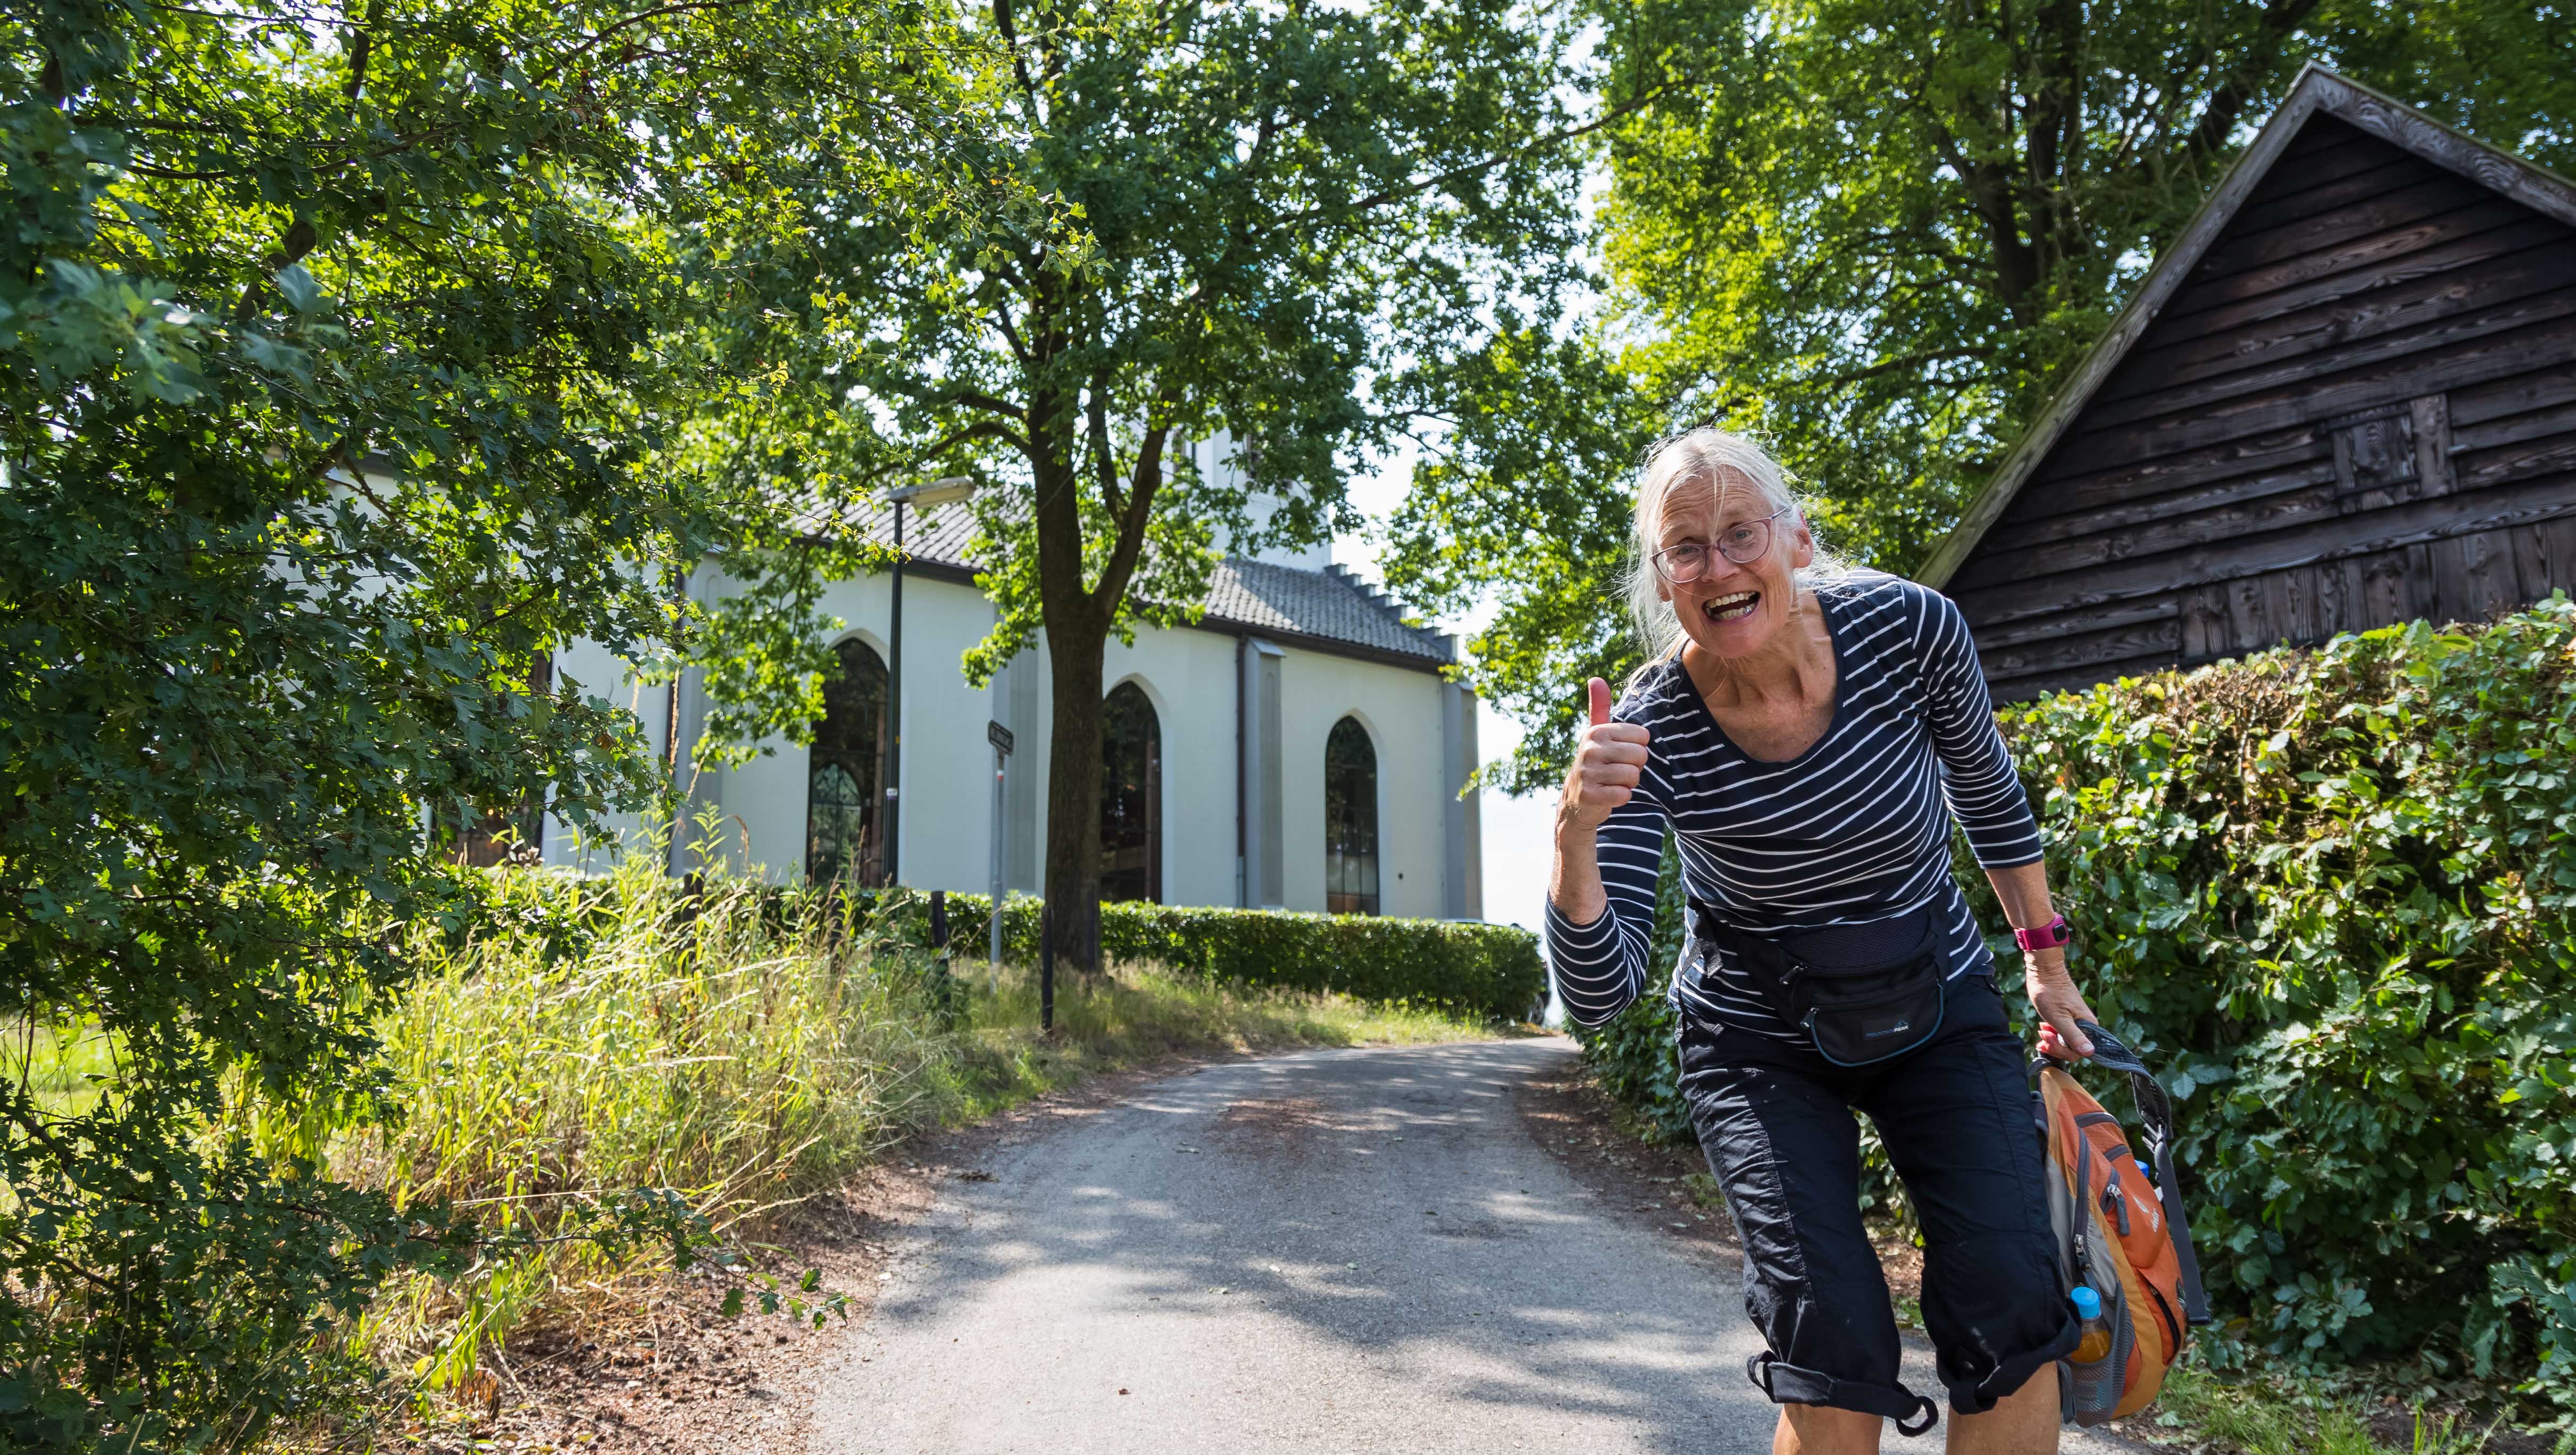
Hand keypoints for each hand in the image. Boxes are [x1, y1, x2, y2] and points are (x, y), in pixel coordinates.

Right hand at [1558, 677, 1650, 835]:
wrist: (1577, 799)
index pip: (1643, 737)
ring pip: (1633, 775)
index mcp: (1597, 732)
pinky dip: (1621, 797)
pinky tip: (1609, 795)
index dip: (1637, 748)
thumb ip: (1600, 706)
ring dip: (1628, 783)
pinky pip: (1623, 795)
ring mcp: (1587, 772)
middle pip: (1640, 756)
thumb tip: (1595, 678)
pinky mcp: (1589, 795)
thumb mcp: (1597, 733)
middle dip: (1635, 767)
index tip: (1620, 754)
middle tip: (1617, 771)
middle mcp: (1590, 749)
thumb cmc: (1596, 762)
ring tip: (1613, 782)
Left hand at [2026, 954, 2097, 1059]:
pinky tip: (2043, 1027)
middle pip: (2072, 1049)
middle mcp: (2085, 1026)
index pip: (2080, 1052)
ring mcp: (2076, 1022)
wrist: (2044, 972)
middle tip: (2042, 1036)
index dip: (2063, 1052)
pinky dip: (2051, 1033)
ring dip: (2051, 1040)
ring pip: (2065, 1041)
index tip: (2049, 1043)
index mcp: (2088, 1026)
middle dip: (2054, 1046)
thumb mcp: (2059, 1018)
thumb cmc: (2051, 993)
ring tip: (2041, 1030)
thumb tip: (2090, 1053)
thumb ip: (2074, 1036)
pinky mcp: (2067, 1018)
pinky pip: (2061, 1033)